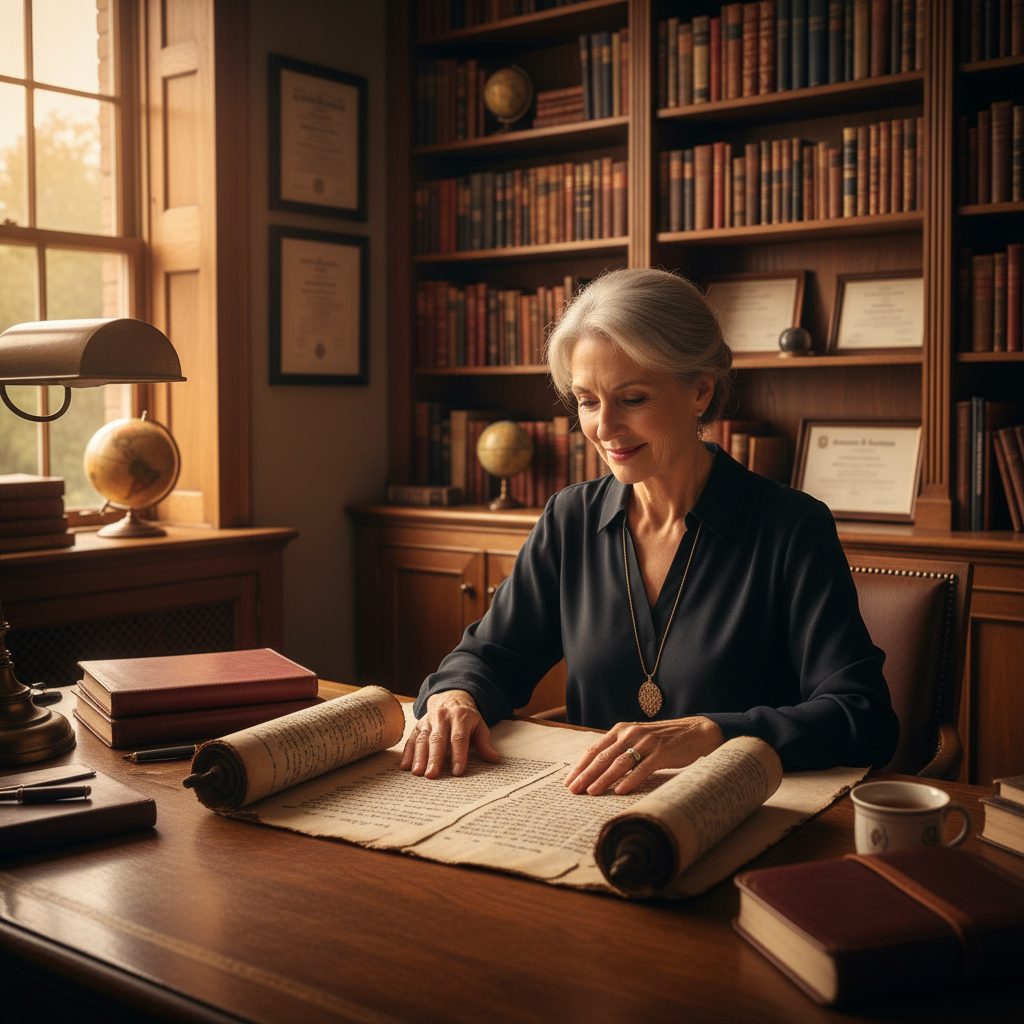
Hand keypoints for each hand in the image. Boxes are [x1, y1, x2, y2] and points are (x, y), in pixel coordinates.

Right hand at [398, 690, 499, 778]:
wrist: (451, 698)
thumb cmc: (467, 718)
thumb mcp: (479, 726)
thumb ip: (484, 743)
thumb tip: (494, 759)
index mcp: (461, 717)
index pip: (459, 738)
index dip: (458, 755)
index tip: (457, 771)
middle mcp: (442, 717)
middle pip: (438, 739)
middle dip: (434, 758)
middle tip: (432, 775)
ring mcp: (428, 720)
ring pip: (422, 739)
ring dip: (418, 756)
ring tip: (417, 773)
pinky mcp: (418, 725)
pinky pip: (412, 739)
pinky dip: (407, 753)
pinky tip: (404, 766)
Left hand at [563, 716, 723, 795]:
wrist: (695, 732)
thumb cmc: (663, 739)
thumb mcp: (637, 739)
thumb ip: (620, 749)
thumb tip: (596, 770)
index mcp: (621, 730)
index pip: (595, 749)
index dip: (580, 766)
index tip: (568, 781)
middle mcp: (630, 733)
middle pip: (603, 757)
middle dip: (585, 775)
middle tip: (573, 790)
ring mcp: (646, 743)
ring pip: (619, 763)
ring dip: (603, 779)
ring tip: (591, 792)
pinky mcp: (662, 753)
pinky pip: (642, 768)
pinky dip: (630, 780)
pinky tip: (620, 791)